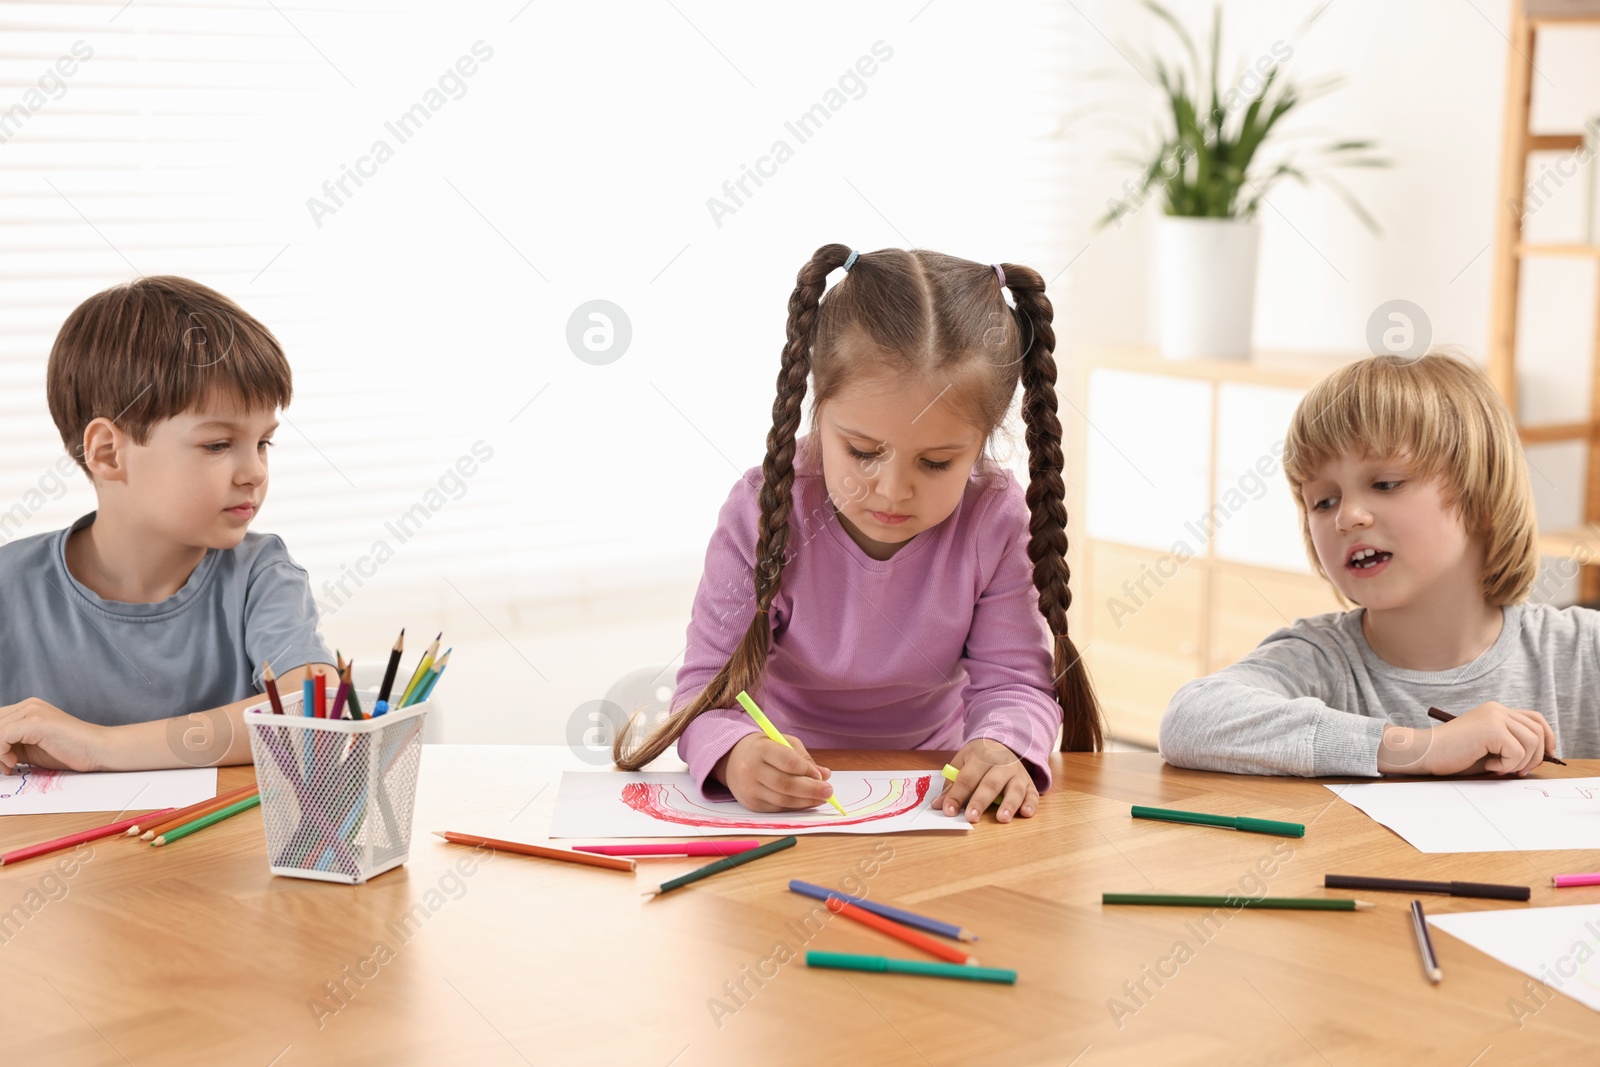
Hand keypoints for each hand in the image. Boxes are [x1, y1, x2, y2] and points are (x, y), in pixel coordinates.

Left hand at [0, 699, 105, 772]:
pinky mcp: (36, 722)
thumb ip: (10, 746)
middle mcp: (28, 705)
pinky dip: (1, 752)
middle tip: (4, 765)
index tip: (1, 762)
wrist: (98, 750)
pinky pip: (2, 735)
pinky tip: (13, 762)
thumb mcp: (31, 748)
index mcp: (28, 709)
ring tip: (10, 765)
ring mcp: (32, 711)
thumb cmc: (70, 752)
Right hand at [714, 732, 834, 811]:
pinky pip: (778, 808)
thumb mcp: (782, 742)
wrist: (732, 760)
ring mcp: (750, 789)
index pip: (787, 761)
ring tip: (821, 798)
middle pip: (785, 784)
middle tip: (829, 791)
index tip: (821, 776)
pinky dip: (795, 806)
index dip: (806, 769)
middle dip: (811, 790)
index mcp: (760, 749)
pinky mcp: (751, 804)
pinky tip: (807, 802)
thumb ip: (803, 758)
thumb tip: (825, 775)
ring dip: (806, 801)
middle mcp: (751, 770)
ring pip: (783, 800)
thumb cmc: (763, 748)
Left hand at [938, 737, 1038, 823]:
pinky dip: (1031, 804)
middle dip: (980, 801)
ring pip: (1014, 789)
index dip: (957, 795)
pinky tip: (1026, 813)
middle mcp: (1001, 764)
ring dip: (1009, 804)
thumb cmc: (979, 758)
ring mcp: (1017, 774)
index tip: (948, 811)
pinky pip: (1032, 793)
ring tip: (1002, 818)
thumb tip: (939, 805)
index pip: (967, 778)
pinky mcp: (1029, 783)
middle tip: (971, 817)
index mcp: (980, 757)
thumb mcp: (962, 763)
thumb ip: (952, 784)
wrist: (1004, 743)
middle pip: (990, 784)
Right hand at [1378, 701, 1556, 776]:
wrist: (1425, 752)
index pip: (1536, 719)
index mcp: (1496, 711)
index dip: (1548, 738)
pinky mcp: (1492, 729)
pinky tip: (1488, 765)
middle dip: (1536, 756)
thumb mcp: (1488, 747)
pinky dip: (1507, 764)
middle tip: (1518, 771)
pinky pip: (1517, 751)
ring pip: (1532, 742)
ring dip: (1520, 762)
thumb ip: (1510, 744)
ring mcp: (1495, 717)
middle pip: (1538, 731)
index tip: (1546, 756)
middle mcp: (1497, 710)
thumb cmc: (1453, 754)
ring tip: (1498, 768)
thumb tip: (1542, 756)